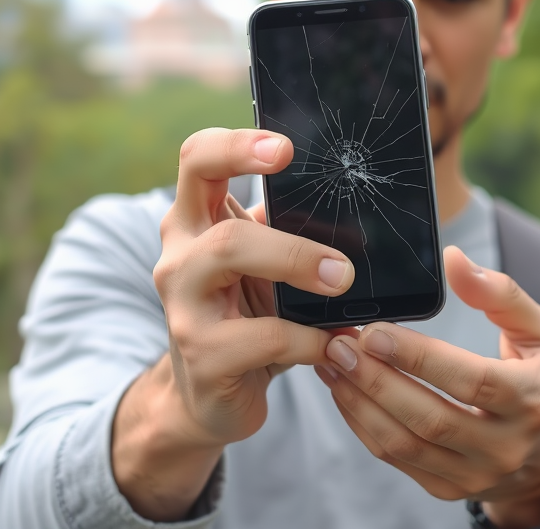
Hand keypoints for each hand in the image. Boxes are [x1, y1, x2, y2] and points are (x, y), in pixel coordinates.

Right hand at [112, 127, 354, 519]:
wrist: (209, 395)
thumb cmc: (246, 316)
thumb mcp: (264, 265)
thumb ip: (290, 230)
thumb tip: (359, 200)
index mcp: (196, 220)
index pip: (199, 158)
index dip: (238, 145)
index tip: (286, 148)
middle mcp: (180, 253)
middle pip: (216, 210)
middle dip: (288, 235)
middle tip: (342, 261)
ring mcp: (183, 305)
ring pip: (227, 254)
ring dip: (295, 264)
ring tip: (340, 284)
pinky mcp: (201, 355)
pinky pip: (262, 338)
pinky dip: (309, 340)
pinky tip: (335, 344)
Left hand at [316, 245, 539, 526]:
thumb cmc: (538, 376)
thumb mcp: (539, 331)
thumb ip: (500, 293)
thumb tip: (454, 260)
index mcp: (533, 400)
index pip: (471, 380)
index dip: (418, 357)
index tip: (375, 331)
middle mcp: (506, 446)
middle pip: (430, 418)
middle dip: (376, 379)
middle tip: (339, 344)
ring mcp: (474, 474)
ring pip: (404, 443)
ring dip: (359, 401)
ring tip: (331, 362)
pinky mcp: (445, 487)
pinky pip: (394, 457)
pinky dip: (361, 422)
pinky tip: (342, 388)